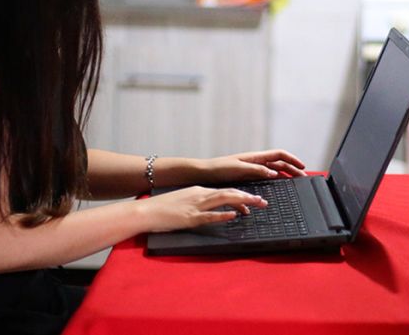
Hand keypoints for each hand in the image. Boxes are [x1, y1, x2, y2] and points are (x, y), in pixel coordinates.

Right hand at [138, 186, 266, 231]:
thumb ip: (199, 203)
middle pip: (229, 193)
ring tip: (256, 204)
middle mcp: (200, 195)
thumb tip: (214, 210)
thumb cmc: (163, 208)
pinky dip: (223, 215)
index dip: (241, 195)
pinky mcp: (189, 218)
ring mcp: (195, 206)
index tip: (253, 201)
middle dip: (248, 197)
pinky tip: (233, 216)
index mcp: (199, 191)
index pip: (225, 191)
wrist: (145, 211)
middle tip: (263, 202)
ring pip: (223, 200)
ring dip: (242, 201)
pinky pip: (209, 215)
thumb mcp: (184, 201)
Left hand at [202, 149, 305, 181]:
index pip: (279, 155)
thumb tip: (275, 173)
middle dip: (293, 169)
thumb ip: (257, 170)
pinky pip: (265, 179)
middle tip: (303, 178)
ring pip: (274, 172)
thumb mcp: (238, 169)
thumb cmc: (219, 169)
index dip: (292, 160)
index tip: (302, 167)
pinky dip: (275, 182)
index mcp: (255, 157)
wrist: (204, 173)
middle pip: (279, 164)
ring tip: (294, 183)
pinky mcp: (247, 178)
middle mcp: (256, 162)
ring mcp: (252, 170)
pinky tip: (277, 189)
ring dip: (285, 176)